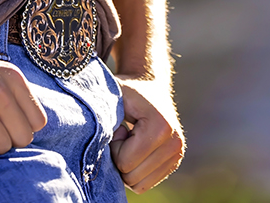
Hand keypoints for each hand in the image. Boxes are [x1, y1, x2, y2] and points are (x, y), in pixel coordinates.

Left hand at [109, 77, 184, 191]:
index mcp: (161, 126)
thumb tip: (92, 138)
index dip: (114, 146)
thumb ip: (101, 114)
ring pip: (139, 184)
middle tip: (122, 134)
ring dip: (127, 165)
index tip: (119, 126)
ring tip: (130, 141)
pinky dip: (135, 170)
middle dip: (119, 157)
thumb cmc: (127, 92)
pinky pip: (146, 184)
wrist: (149, 85)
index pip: (125, 162)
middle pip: (132, 177)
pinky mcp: (174, 163)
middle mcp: (174, 143)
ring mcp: (176, 154)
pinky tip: (136, 148)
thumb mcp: (112, 96)